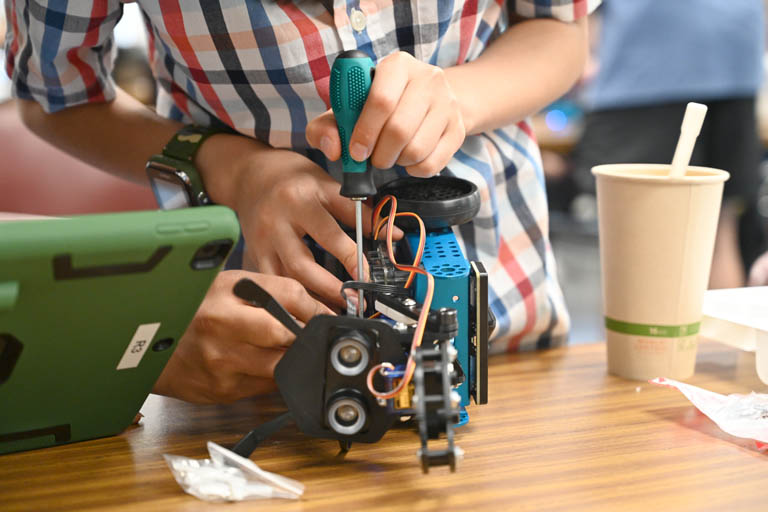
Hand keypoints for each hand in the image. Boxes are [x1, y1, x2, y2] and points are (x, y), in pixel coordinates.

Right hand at [152, 270, 331, 402]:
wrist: (148, 349)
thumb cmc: (192, 310)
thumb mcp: (227, 284)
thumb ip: (270, 291)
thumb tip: (315, 305)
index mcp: (225, 298)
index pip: (290, 298)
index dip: (315, 307)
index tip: (326, 313)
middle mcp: (222, 333)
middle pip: (289, 337)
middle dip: (304, 336)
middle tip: (307, 334)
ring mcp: (223, 367)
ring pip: (282, 366)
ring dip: (290, 358)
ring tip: (278, 346)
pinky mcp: (224, 392)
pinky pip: (264, 386)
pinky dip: (270, 374)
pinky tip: (257, 362)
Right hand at [234, 148, 402, 307]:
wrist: (252, 174)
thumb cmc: (293, 178)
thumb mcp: (328, 185)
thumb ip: (359, 212)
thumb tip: (392, 234)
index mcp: (298, 200)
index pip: (329, 235)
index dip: (351, 258)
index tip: (366, 276)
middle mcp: (275, 223)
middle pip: (301, 265)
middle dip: (329, 289)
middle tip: (353, 300)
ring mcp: (260, 242)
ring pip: (284, 279)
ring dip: (310, 299)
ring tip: (335, 309)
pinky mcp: (252, 254)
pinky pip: (272, 283)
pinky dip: (291, 297)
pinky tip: (308, 305)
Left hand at [307, 51, 465, 176]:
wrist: (428, 101)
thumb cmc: (379, 106)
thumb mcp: (349, 108)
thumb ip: (328, 126)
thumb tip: (333, 148)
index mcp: (397, 65)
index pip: (381, 100)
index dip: (364, 132)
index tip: (355, 151)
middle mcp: (428, 79)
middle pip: (399, 130)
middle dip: (379, 154)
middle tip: (371, 158)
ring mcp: (448, 104)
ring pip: (416, 149)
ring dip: (396, 162)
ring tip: (390, 154)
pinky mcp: (458, 129)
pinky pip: (431, 164)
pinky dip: (413, 169)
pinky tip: (407, 159)